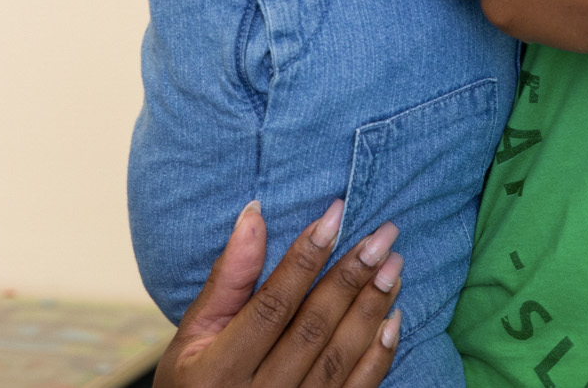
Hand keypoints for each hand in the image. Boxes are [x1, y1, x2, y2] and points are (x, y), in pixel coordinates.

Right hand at [153, 198, 403, 387]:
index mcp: (220, 369)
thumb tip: (254, 215)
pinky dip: (379, 356)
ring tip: (393, 266)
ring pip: (338, 358)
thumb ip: (227, 278)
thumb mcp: (194, 333)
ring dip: (370, 309)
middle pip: (312, 329)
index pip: (272, 306)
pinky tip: (392, 319)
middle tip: (382, 236)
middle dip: (351, 277)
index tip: (335, 216)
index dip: (305, 258)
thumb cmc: (196, 378)